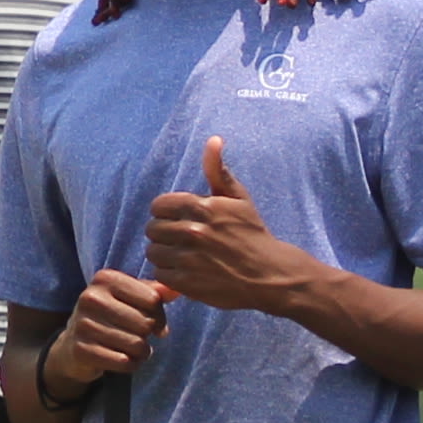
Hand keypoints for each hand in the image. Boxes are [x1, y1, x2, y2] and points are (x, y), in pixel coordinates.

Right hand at [41, 268, 172, 394]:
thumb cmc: (109, 316)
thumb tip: (176, 290)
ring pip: (136, 345)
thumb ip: (153, 292)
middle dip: (149, 336)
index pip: (152, 299)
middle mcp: (90, 297)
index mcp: (105, 278)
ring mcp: (83, 324)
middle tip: (140, 338)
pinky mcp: (81, 350)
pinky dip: (131, 364)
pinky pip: (124, 362)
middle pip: (145, 323)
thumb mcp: (127, 298)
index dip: (160, 316)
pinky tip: (125, 360)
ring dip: (142, 352)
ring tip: (134, 349)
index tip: (155, 323)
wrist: (73, 343)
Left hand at [146, 140, 310, 315]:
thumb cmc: (252, 234)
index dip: (167, 213)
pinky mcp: (187, 283)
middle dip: (164, 233)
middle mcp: (193, 231)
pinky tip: (186, 272)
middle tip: (181, 240)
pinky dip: (169, 274)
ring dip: (164, 254)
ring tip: (183, 256)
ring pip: (153, 252)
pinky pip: (160, 274)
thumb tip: (213, 139)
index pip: (158, 205)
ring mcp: (189, 258)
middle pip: (152, 229)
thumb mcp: (239, 198)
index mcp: (202, 207)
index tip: (179, 220)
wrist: (269, 274)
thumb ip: (218, 170)